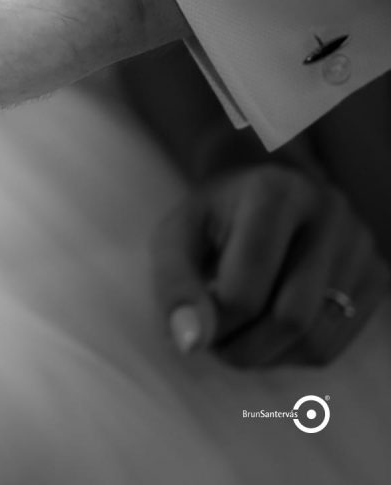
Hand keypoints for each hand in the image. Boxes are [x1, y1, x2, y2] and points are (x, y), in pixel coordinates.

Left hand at [152, 164, 388, 367]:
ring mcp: (360, 246)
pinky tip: (265, 331)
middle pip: (291, 320)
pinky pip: (334, 345)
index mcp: (274, 194)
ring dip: (265, 357)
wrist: (261, 189)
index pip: (245, 291)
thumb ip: (175, 286)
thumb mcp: (176, 237)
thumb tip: (191, 345)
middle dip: (242, 347)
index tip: (193, 326)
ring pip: (316, 341)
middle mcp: (330, 214)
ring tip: (236, 335)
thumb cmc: (213, 217)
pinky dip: (291, 354)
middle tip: (213, 340)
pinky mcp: (377, 275)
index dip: (213, 325)